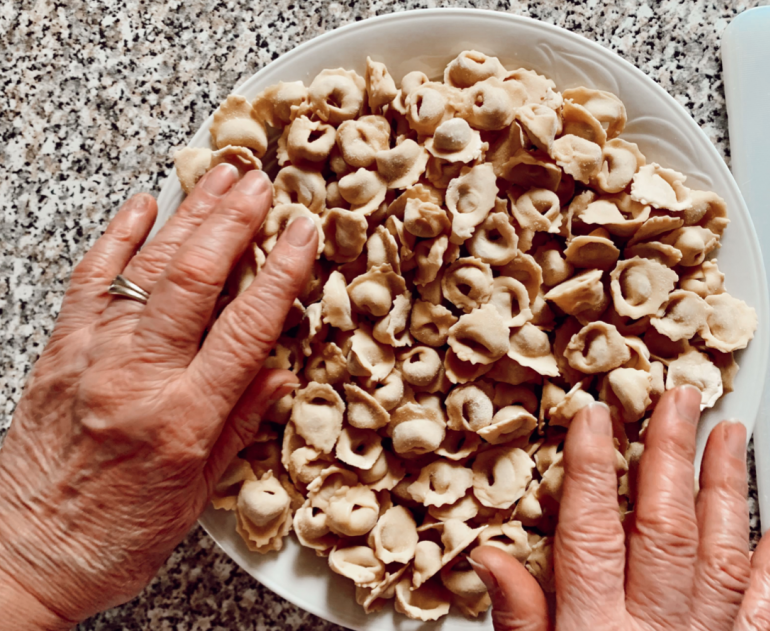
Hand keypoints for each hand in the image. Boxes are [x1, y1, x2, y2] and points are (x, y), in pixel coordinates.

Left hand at [0, 165, 318, 628]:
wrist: (23, 555)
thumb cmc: (114, 537)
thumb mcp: (196, 495)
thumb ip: (240, 424)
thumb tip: (280, 375)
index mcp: (181, 420)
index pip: (245, 328)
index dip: (281, 272)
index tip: (303, 232)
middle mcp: (135, 378)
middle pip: (193, 280)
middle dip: (232, 221)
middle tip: (261, 182)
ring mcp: (91, 357)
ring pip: (146, 269)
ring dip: (188, 215)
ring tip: (219, 176)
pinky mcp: (59, 351)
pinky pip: (89, 280)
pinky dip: (117, 238)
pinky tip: (142, 206)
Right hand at [470, 387, 769, 630]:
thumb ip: (518, 619)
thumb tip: (489, 556)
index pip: (591, 533)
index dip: (590, 470)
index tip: (593, 417)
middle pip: (665, 529)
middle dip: (670, 456)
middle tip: (679, 399)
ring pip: (723, 556)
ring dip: (728, 491)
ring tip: (730, 436)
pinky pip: (765, 616)